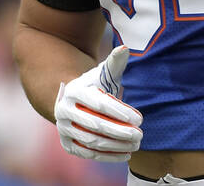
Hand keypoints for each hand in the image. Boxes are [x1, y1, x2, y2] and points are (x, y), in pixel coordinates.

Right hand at [53, 45, 142, 161]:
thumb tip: (125, 48)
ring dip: (115, 146)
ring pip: (92, 141)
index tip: (139, 119)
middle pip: (95, 125)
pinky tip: (125, 154)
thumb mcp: (102, 74)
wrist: (71, 102)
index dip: (119, 111)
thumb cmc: (93, 86)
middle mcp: (64, 111)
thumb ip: (114, 63)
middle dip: (119, 132)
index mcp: (73, 91)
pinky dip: (107, 156)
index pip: (98, 103)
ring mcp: (63, 129)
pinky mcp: (66, 144)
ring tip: (136, 145)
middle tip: (140, 135)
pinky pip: (88, 153)